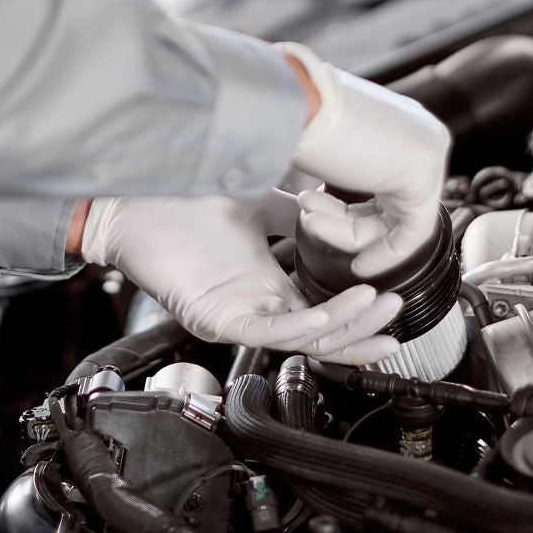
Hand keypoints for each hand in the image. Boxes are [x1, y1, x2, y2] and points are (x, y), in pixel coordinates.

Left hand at [79, 190, 401, 364]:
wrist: (136, 194)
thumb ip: (293, 210)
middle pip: (321, 334)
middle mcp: (254, 305)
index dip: (358, 316)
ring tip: (378, 306)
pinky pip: (267, 333)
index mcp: (266, 284)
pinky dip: (304, 325)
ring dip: (345, 326)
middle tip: (396, 310)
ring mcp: (236, 314)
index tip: (391, 303)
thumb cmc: (182, 199)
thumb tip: (328, 202)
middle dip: (364, 327)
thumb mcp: (256, 202)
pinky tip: (332, 311)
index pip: (322, 314)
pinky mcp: (216, 317)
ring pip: (301, 338)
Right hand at [280, 43, 449, 277]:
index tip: (320, 227)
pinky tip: (358, 263)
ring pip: (395, 220)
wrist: (291, 100)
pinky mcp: (424, 172)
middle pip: (389, 204)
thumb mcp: (318, 145)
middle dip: (343, 225)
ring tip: (308, 219)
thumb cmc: (293, 114)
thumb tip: (317, 196)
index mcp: (393, 121)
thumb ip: (331, 167)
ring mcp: (425, 150)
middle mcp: (416, 132)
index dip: (349, 217)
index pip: (382, 185)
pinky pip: (413, 231)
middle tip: (307, 221)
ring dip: (346, 233)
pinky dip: (385, 254)